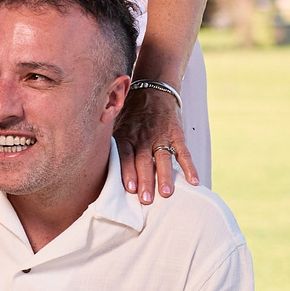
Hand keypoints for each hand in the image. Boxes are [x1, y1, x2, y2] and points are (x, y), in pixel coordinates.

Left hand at [116, 84, 197, 201]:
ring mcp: (161, 136)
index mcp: (125, 136)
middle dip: (145, 180)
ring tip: (166, 194)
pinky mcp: (176, 135)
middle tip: (146, 199)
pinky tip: (194, 181)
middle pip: (144, 161)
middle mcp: (142, 137)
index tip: (129, 189)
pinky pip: (184, 152)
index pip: (125, 156)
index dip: (127, 172)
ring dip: (165, 177)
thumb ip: (110, 144)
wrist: (153, 91)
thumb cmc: (130, 114)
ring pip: (163, 159)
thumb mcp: (116, 124)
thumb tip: (95, 167)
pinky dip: (189, 167)